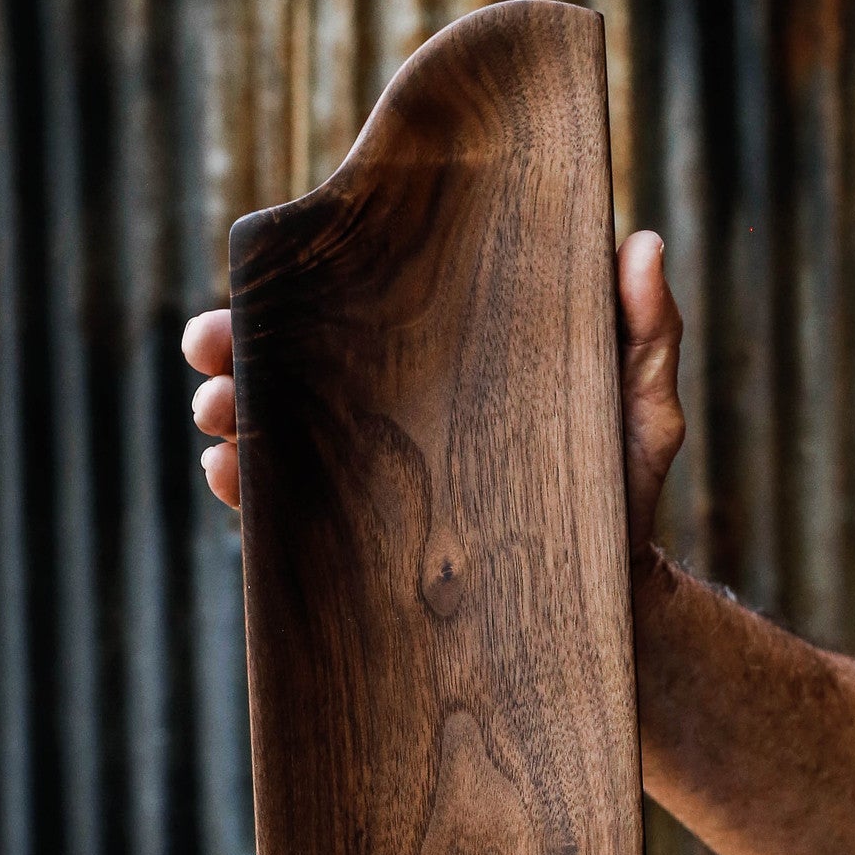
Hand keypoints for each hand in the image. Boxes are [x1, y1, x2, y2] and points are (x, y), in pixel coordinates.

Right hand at [180, 230, 686, 552]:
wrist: (616, 612)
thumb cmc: (628, 500)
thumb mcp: (642, 412)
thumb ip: (645, 335)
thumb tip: (646, 242)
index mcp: (446, 363)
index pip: (359, 314)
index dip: (296, 295)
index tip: (248, 288)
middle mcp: (398, 413)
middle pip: (299, 367)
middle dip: (236, 354)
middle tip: (209, 359)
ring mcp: (377, 480)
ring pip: (280, 435)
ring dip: (230, 418)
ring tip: (215, 420)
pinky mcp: (367, 546)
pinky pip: (289, 514)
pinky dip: (247, 492)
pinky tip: (227, 475)